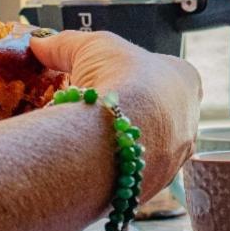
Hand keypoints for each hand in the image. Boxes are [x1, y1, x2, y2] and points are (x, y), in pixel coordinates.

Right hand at [29, 30, 202, 199]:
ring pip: (148, 148)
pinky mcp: (154, 187)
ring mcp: (175, 158)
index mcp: (186, 81)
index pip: (167, 75)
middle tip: (97, 112)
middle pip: (159, 114)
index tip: (111, 79)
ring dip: (122, 144)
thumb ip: (65, 44)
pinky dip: (112, 170)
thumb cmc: (118, 80)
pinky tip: (89, 164)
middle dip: (131, 113)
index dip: (137, 75)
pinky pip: (132, 176)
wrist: (117, 138)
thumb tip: (39, 42)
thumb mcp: (88, 47)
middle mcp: (190, 121)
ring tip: (88, 141)